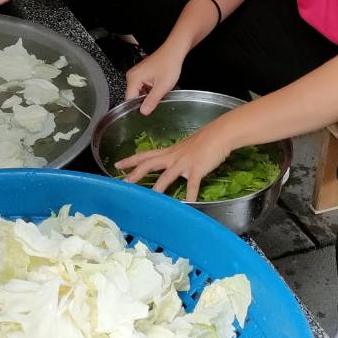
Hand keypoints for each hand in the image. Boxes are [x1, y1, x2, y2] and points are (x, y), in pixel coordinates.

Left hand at [115, 122, 234, 202]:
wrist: (220, 134)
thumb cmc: (204, 140)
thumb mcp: (185, 148)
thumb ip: (176, 157)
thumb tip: (171, 165)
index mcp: (169, 152)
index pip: (145, 155)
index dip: (131, 159)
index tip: (117, 165)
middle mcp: (173, 156)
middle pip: (149, 164)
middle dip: (135, 173)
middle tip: (123, 182)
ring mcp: (184, 163)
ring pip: (167, 175)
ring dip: (158, 186)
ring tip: (150, 197)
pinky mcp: (197, 169)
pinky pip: (192, 184)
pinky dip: (190, 194)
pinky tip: (189, 203)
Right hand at [124, 43, 185, 113]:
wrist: (174, 51)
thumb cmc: (169, 64)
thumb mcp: (162, 86)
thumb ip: (152, 101)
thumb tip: (143, 112)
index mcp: (133, 78)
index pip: (129, 100)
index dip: (139, 107)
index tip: (148, 110)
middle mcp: (132, 75)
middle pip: (134, 96)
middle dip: (145, 100)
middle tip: (157, 97)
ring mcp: (136, 74)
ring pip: (139, 92)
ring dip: (149, 95)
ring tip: (159, 90)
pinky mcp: (141, 73)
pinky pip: (142, 87)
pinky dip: (150, 90)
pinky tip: (158, 87)